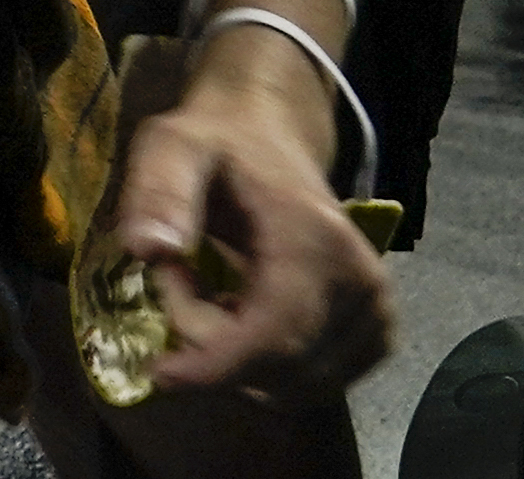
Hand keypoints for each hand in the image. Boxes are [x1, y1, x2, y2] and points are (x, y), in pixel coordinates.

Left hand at [106, 55, 391, 409]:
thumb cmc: (218, 144)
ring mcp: (376, 317)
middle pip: (279, 368)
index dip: (219, 366)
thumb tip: (146, 250)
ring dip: (233, 357)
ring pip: (291, 385)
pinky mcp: (374, 339)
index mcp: (319, 240)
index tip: (161, 372)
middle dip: (210, 344)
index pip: (278, 336)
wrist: (270, 138)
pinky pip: (307, 384)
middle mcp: (364, 286)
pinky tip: (240, 313)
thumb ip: (159, 191)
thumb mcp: (172, 148)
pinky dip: (263, 367)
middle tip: (176, 277)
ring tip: (207, 288)